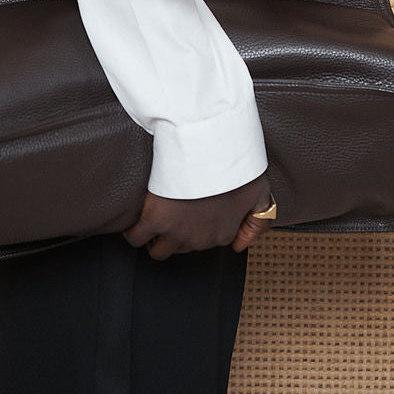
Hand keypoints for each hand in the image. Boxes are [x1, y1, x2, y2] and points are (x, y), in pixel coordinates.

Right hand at [122, 173, 273, 260]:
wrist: (211, 142)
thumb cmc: (237, 162)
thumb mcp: (260, 191)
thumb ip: (258, 222)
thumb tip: (240, 246)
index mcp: (224, 233)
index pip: (204, 244)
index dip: (193, 228)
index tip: (188, 214)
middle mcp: (200, 239)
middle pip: (181, 249)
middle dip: (174, 235)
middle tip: (169, 212)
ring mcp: (177, 232)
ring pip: (157, 250)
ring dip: (153, 238)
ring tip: (149, 219)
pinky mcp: (155, 219)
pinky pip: (136, 237)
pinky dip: (132, 231)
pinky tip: (134, 218)